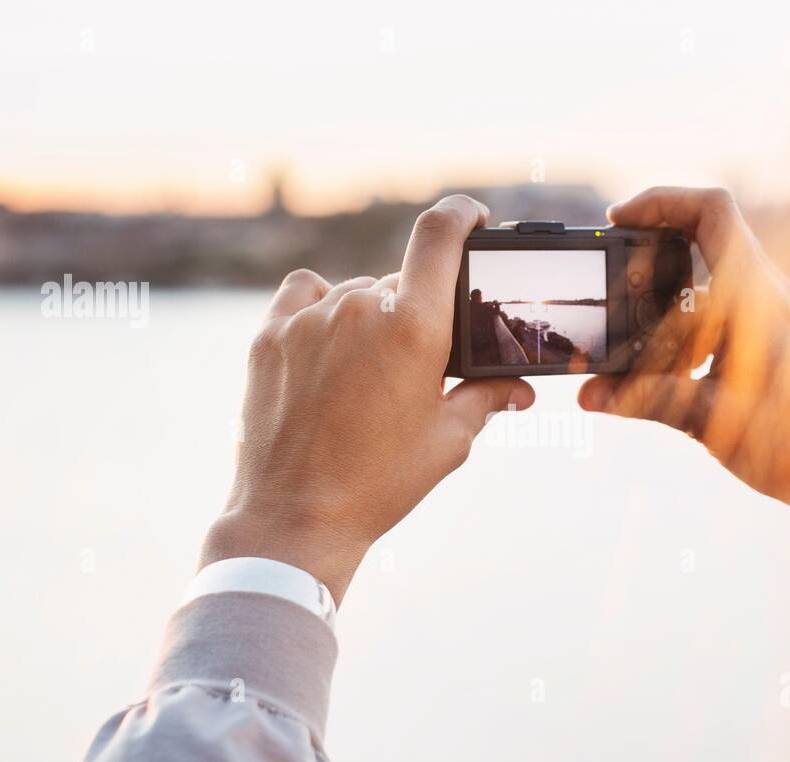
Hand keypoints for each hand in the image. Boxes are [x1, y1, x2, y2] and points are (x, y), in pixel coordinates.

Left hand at [201, 195, 534, 602]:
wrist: (296, 517)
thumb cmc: (380, 483)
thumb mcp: (448, 440)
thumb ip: (486, 398)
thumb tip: (519, 388)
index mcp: (415, 328)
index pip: (440, 235)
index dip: (461, 215)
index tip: (472, 218)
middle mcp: (361, 308)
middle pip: (401, 281)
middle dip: (417, 312)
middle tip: (419, 363)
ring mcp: (309, 319)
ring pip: (355, 293)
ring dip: (370, 319)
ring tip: (367, 379)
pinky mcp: (271, 335)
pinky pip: (305, 295)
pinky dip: (323, 310)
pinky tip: (328, 345)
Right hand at [578, 186, 789, 524]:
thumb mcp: (717, 422)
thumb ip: (650, 402)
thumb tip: (591, 394)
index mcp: (755, 296)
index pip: (710, 211)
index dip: (659, 201)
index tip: (617, 221)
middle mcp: (762, 300)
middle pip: (691, 256)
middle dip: (640, 280)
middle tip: (606, 311)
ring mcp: (765, 325)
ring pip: (697, 301)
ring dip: (657, 325)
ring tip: (626, 367)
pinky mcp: (765, 353)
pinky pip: (711, 333)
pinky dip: (678, 351)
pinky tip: (661, 391)